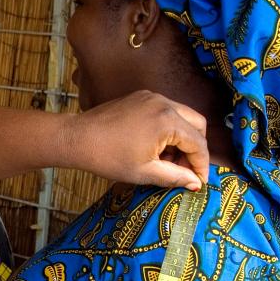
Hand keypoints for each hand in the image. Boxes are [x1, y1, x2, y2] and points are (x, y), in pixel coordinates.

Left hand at [68, 89, 209, 190]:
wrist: (77, 139)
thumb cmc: (108, 157)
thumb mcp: (145, 173)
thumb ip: (175, 177)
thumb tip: (196, 183)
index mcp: (168, 120)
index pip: (198, 143)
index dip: (202, 165)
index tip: (199, 181)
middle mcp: (164, 103)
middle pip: (197, 125)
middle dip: (195, 149)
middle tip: (184, 170)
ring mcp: (152, 97)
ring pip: (182, 117)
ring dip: (181, 139)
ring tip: (165, 162)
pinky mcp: (141, 97)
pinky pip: (165, 112)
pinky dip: (167, 129)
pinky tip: (154, 148)